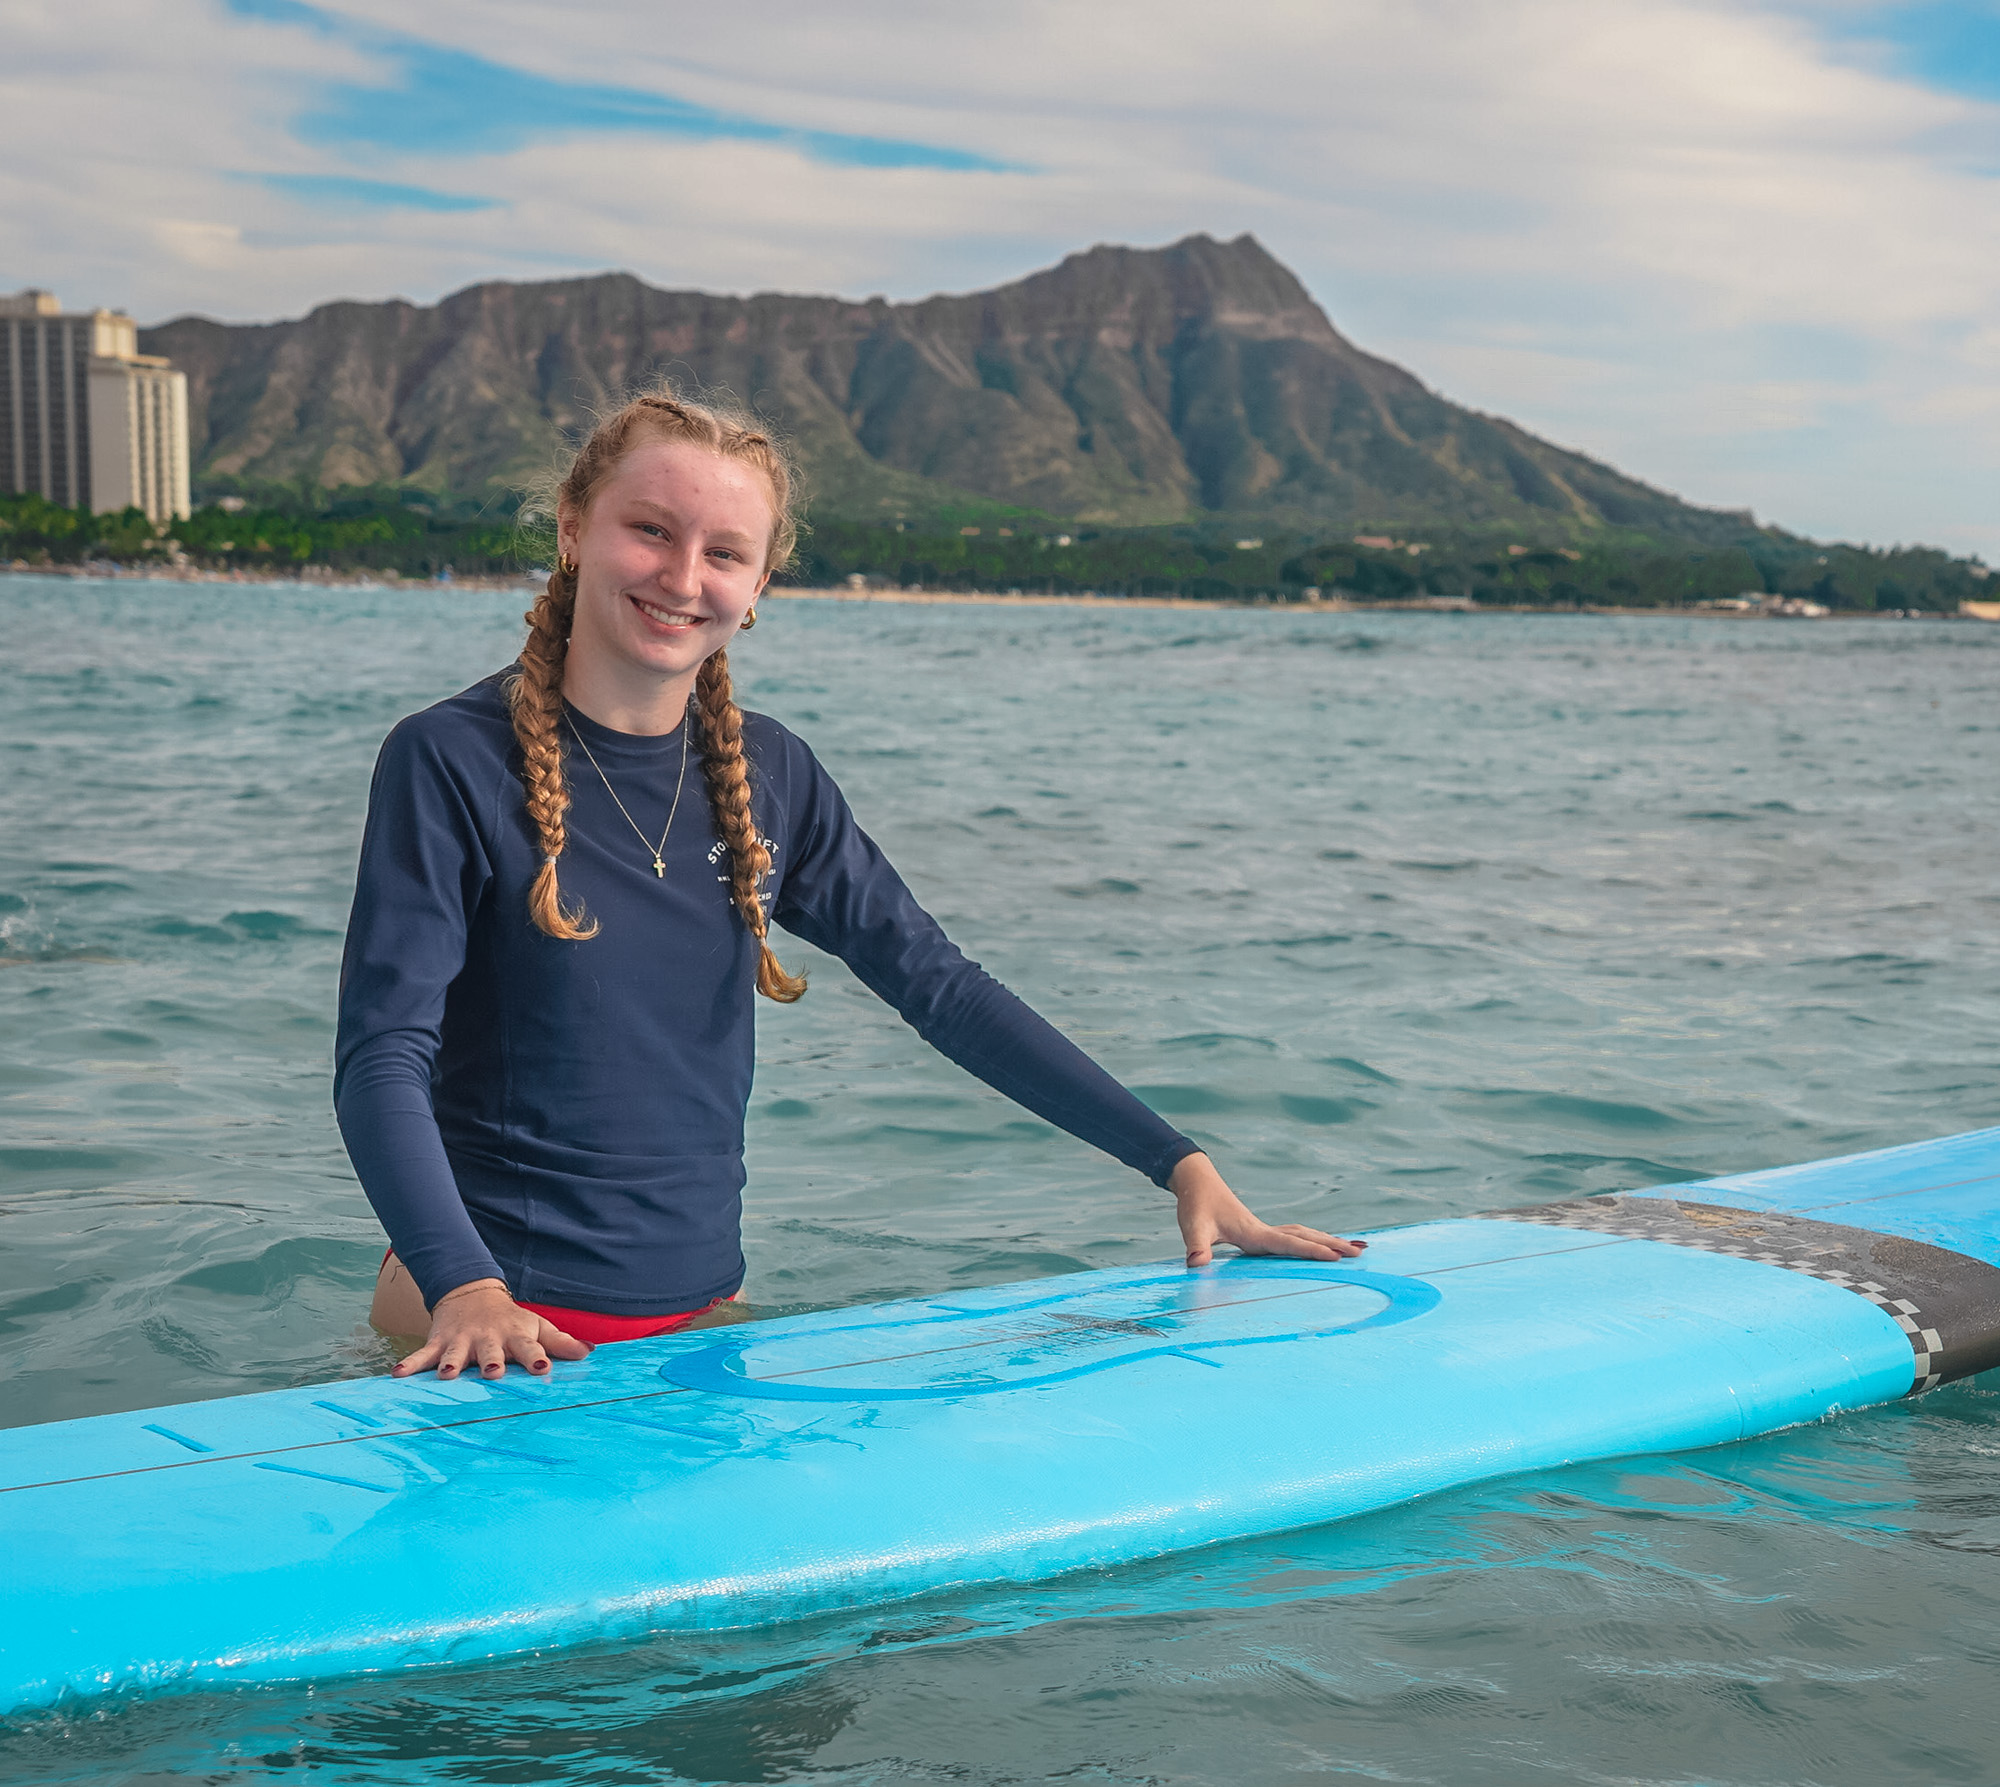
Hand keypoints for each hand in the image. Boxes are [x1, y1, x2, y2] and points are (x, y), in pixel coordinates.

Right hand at [391, 1278, 591, 1379]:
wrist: (472, 1295)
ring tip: (448, 1375)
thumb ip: (560, 1342)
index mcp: (516, 1337)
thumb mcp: (537, 1327)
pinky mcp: (439, 1343)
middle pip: (491, 1352)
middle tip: (492, 1372)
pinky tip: (398, 1375)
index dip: (536, 1357)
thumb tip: (590, 1352)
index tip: (542, 1368)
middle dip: (491, 1362)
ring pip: (456, 1354)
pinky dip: (411, 1365)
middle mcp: (489, 1340)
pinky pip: (423, 1356)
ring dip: (452, 1364)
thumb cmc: (511, 1321)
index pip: (529, 1347)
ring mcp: (462, 1342)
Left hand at [1167, 1152, 1367, 1267]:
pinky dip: (1312, 1241)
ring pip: (1303, 1234)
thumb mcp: (1192, 1228)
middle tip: (1361, 1253)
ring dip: (1328, 1240)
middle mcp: (1264, 1230)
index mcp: (1252, 1233)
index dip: (1311, 1251)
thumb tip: (1196, 1266)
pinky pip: (1294, 1237)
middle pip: (1305, 1236)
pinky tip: (1322, 1246)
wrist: (1196, 1182)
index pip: (1287, 1243)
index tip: (1336, 1256)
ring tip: (1355, 1248)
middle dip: (1333, 1244)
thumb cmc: (1195, 1206)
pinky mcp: (1261, 1231)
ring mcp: (1264, 1229)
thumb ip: (1196, 1248)